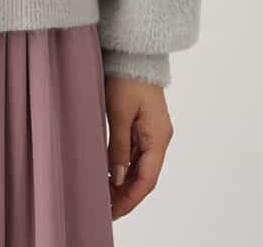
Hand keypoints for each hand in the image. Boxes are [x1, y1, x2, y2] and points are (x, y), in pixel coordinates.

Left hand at [104, 76, 173, 220]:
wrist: (134, 52)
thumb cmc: (127, 78)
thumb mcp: (119, 112)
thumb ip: (119, 146)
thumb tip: (118, 177)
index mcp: (158, 136)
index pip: (148, 178)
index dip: (131, 198)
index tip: (114, 211)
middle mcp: (159, 137)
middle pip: (145, 175)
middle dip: (126, 194)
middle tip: (105, 208)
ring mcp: (152, 131)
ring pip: (140, 165)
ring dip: (124, 181)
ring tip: (104, 194)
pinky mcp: (143, 124)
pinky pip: (136, 152)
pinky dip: (124, 166)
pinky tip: (110, 173)